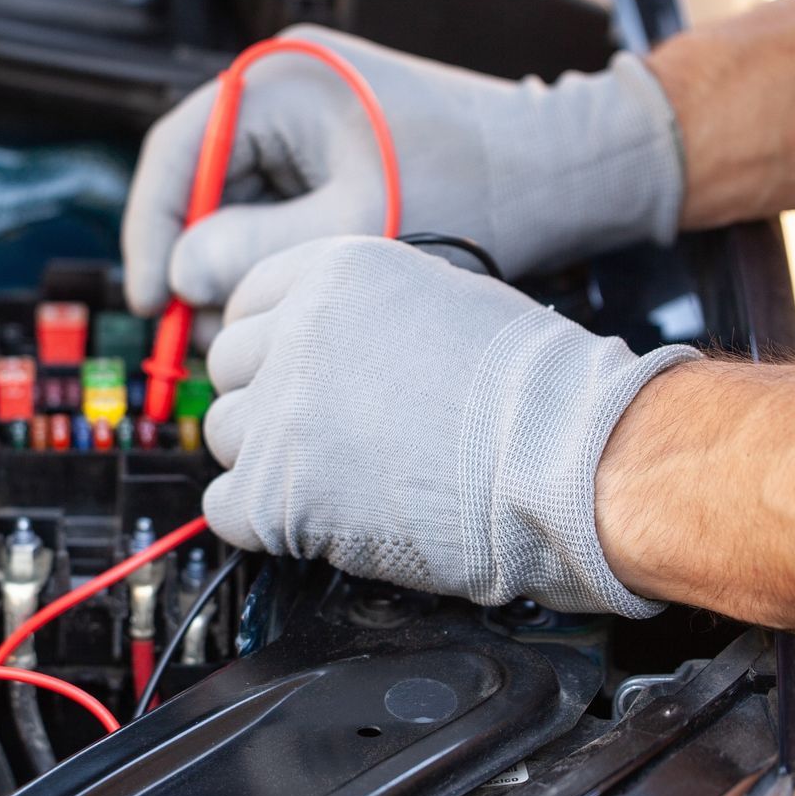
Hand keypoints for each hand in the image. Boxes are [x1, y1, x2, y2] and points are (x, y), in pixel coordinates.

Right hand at [121, 25, 683, 315]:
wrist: (561, 167)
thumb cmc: (477, 180)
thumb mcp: (355, 225)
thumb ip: (256, 250)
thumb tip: (180, 276)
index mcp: (280, 78)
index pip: (176, 152)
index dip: (152, 231)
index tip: (151, 299)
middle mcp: (282, 87)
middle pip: (199, 183)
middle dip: (198, 261)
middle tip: (205, 331)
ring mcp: (304, 117)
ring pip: (233, 202)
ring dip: (234, 266)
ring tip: (254, 325)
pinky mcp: (327, 147)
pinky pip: (271, 204)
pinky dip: (269, 255)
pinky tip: (284, 299)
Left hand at [201, 237, 698, 616]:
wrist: (571, 466)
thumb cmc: (537, 394)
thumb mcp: (440, 300)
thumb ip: (360, 311)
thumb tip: (315, 338)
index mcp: (336, 273)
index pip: (246, 300)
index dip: (269, 344)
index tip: (290, 373)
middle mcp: (297, 330)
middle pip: (228, 367)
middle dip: (267, 400)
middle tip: (325, 433)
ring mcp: (280, 412)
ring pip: (223, 435)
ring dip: (266, 461)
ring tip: (340, 478)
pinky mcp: (275, 492)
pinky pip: (225, 507)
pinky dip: (264, 522)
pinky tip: (321, 520)